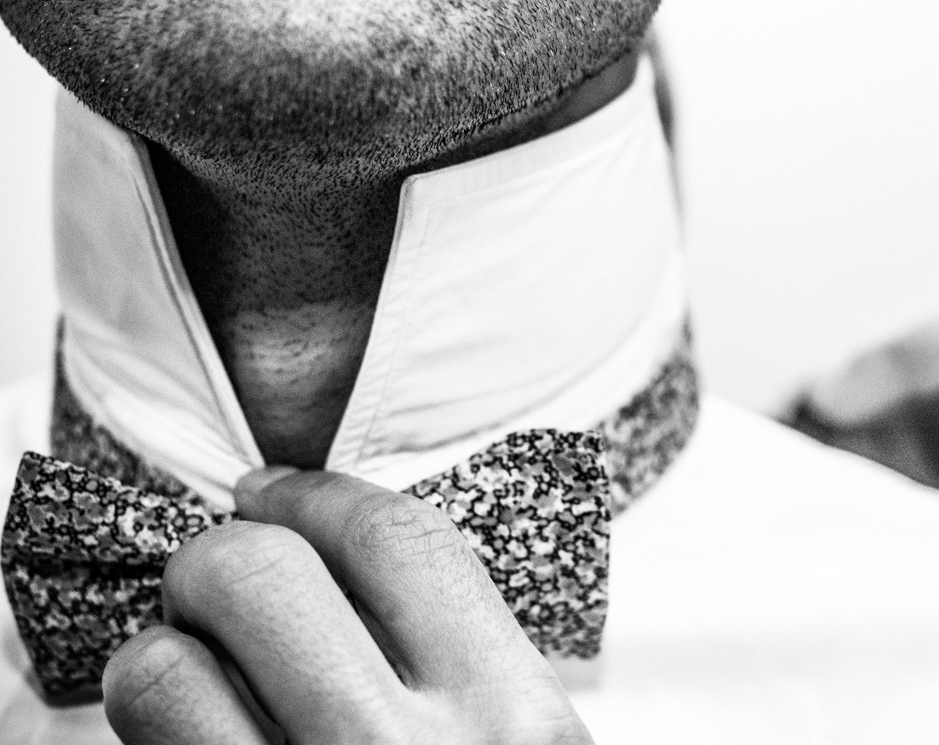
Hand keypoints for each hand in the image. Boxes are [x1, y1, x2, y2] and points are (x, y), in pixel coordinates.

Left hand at [101, 468, 593, 744]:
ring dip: (162, 655)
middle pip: (259, 576)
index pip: (396, 541)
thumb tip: (342, 559)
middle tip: (212, 578)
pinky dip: (154, 723)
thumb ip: (468, 664)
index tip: (273, 487)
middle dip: (217, 554)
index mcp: (513, 717)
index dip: (314, 491)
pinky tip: (191, 732)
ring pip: (164, 672)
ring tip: (188, 671)